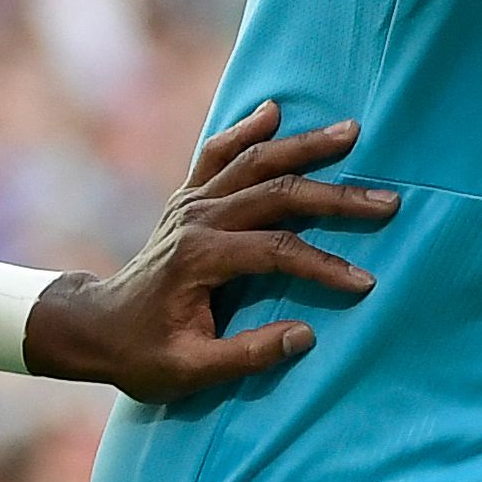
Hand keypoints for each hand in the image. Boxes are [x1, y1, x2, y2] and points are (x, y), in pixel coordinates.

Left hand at [30, 102, 399, 400]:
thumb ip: (249, 355)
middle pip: (278, 194)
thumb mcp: (190, 371)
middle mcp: (197, 219)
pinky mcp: (187, 197)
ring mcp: (190, 202)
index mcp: (200, 258)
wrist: (94, 326)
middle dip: (336, 196)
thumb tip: (306, 335)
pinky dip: (246, 130)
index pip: (278, 252)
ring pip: (255, 161)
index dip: (324, 265)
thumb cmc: (142, 354)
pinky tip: (274, 111)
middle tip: (386, 200)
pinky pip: (218, 153)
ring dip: (305, 146)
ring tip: (351, 132)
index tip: (364, 282)